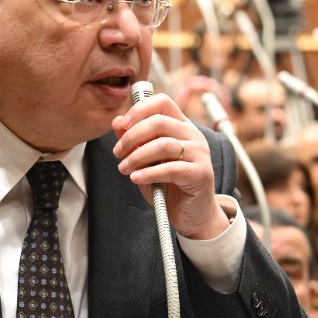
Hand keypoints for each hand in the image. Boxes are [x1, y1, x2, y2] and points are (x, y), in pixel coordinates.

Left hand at [112, 92, 228, 240]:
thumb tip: (116, 122)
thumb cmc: (169, 186)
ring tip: (124, 169)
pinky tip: (136, 178)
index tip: (121, 126)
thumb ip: (133, 142)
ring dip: (137, 156)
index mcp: (181, 126)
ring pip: (163, 145)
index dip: (138, 110)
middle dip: (132, 137)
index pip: (161, 102)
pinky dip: (149, 173)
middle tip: (118, 153)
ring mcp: (199, 154)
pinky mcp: (201, 174)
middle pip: (159, 122)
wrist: (192, 215)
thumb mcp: (146, 161)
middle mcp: (193, 135)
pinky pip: (171, 168)